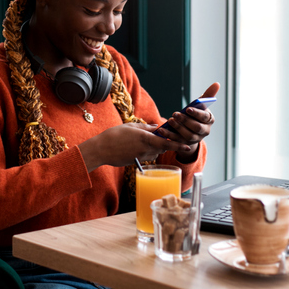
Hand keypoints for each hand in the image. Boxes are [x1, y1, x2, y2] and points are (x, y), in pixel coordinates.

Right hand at [79, 122, 193, 172]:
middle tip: (167, 138)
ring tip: (148, 141)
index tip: (187, 146)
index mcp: (145, 138)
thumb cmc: (114, 135)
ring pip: (155, 153)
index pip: (166, 142)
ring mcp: (140, 157)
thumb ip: (145, 127)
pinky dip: (148, 152)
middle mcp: (145, 149)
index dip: (178, 144)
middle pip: (162, 148)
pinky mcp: (135, 162)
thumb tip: (156, 127)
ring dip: (156, 148)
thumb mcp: (130, 126)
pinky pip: (147, 157)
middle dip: (166, 144)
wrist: (101, 149)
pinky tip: (139, 147)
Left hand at [155, 82, 219, 160]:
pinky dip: (169, 136)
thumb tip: (217, 83)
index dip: (196, 113)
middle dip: (185, 121)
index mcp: (209, 121)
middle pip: (196, 128)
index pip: (204, 117)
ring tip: (169, 120)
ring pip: (188, 135)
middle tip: (175, 114)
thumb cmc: (196, 113)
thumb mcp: (201, 105)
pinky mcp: (186, 144)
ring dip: (178, 128)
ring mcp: (195, 139)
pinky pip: (177, 141)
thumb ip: (208, 95)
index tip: (187, 109)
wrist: (191, 129)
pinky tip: (161, 130)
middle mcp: (204, 131)